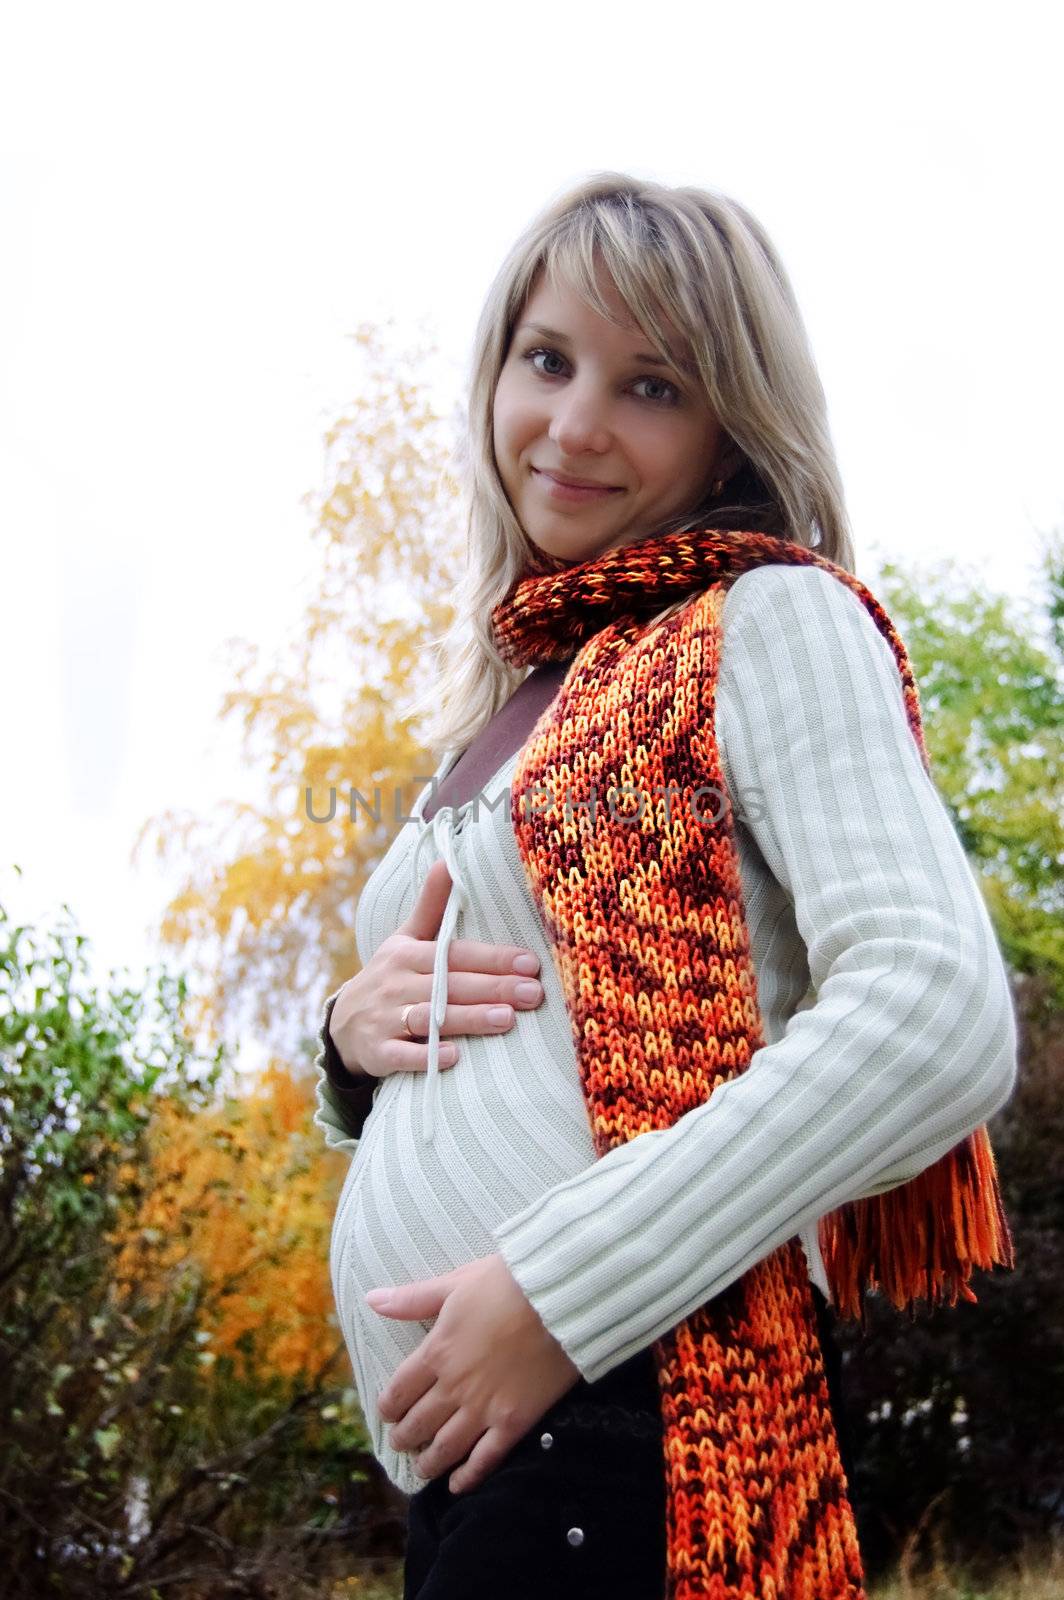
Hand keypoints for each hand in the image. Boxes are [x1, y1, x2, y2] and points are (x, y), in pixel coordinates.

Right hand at [328, 859, 544, 1081]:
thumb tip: (448, 861)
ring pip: (430, 1018)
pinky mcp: (378, 1052)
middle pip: (449, 985)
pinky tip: (456, 1057)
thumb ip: (431, 906)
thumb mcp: (405, 939)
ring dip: (468, 1018)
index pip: (455, 953)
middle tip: (534, 994)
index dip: (492, 958)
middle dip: (493, 988)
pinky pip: (402, 1055)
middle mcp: (396, 983)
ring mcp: (385, 1018)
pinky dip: (427, 1056)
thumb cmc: (391, 976)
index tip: (530, 962)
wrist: (343, 1025)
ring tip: (507, 1019)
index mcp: (407, 954)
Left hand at [367, 1254, 580, 1493]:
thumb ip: (413, 1299)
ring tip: (422, 1469)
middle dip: (405, 1437)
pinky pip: (485, 1459)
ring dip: (429, 1463)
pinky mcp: (514, 1422)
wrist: (559, 1299)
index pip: (400, 1390)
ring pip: (446, 1447)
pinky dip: (468, 1476)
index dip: (389, 1406)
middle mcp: (454, 1387)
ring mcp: (484, 1409)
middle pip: (419, 1423)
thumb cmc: (507, 1284)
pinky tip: (457, 1485)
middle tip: (402, 1443)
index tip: (387, 1413)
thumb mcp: (455, 1283)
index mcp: (437, 1352)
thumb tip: (371, 1299)